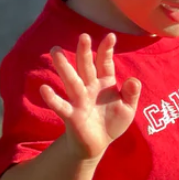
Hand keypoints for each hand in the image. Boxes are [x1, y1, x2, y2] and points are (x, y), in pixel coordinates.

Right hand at [40, 33, 140, 160]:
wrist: (98, 143)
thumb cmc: (112, 121)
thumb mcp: (127, 108)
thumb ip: (131, 94)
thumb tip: (133, 80)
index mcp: (105, 83)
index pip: (105, 63)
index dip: (107, 50)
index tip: (111, 36)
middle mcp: (90, 88)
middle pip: (86, 67)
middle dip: (84, 52)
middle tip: (83, 36)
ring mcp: (80, 100)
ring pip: (71, 81)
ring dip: (64, 67)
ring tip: (56, 51)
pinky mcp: (72, 115)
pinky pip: (61, 106)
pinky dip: (52, 98)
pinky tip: (44, 89)